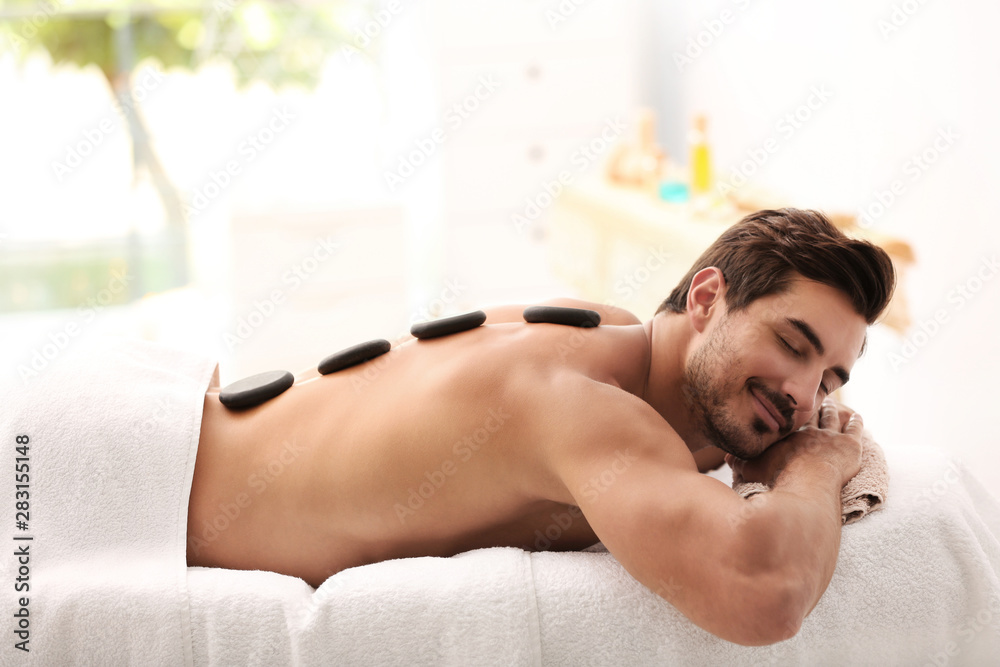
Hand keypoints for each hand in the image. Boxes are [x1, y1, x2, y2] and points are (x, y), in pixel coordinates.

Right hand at [725, 399, 863, 487]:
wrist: (807, 483)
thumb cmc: (779, 477)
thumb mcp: (753, 469)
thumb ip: (740, 462)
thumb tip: (726, 456)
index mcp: (790, 435)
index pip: (791, 420)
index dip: (791, 412)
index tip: (790, 404)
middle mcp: (810, 431)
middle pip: (813, 414)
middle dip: (813, 405)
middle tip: (814, 398)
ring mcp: (831, 437)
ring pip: (833, 418)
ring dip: (834, 411)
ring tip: (833, 405)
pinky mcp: (850, 445)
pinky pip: (855, 429)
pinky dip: (856, 422)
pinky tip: (857, 416)